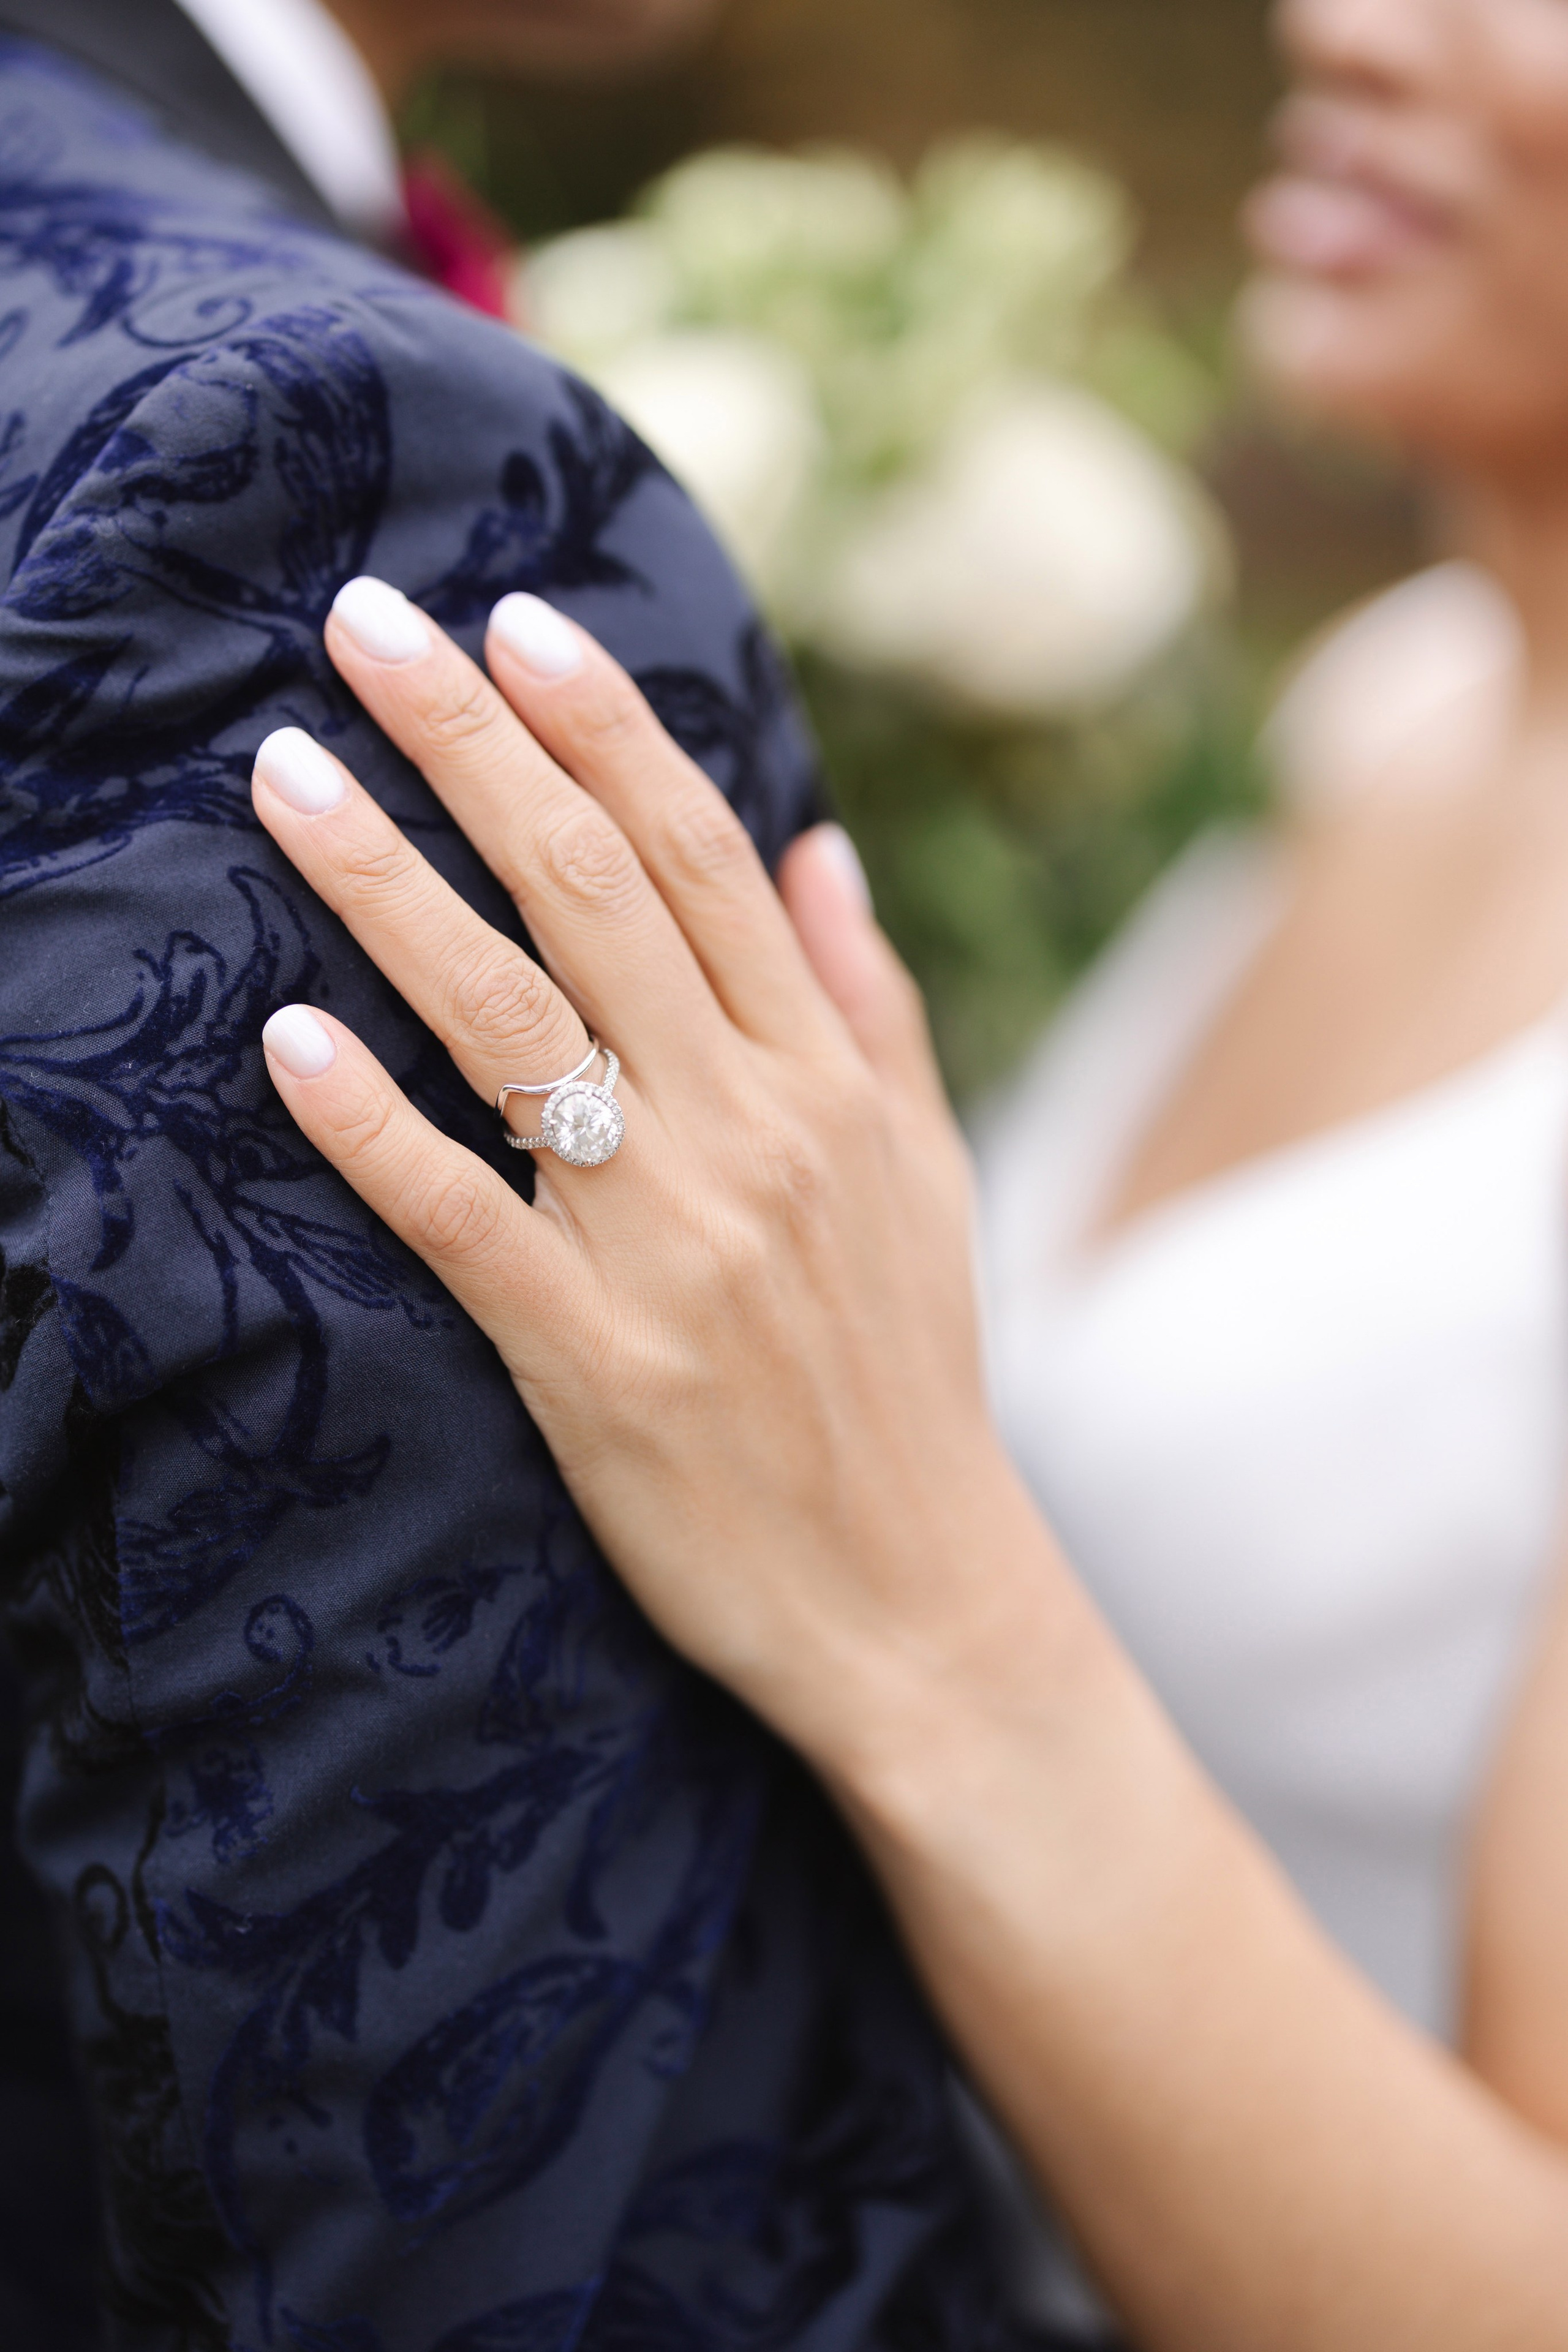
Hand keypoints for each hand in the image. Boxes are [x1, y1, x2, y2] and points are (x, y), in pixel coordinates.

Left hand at [252, 579, 1032, 1775]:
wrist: (921, 1598)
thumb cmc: (910, 1377)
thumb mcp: (928, 1173)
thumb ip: (870, 1002)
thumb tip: (818, 842)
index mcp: (828, 1080)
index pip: (702, 858)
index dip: (603, 728)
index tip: (514, 622)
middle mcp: (752, 1133)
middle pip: (591, 897)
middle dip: (471, 747)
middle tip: (362, 626)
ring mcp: (668, 1245)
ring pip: (509, 1024)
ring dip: (388, 887)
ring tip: (284, 776)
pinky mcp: (591, 1359)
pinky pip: (460, 1218)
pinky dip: (370, 1126)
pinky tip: (284, 1038)